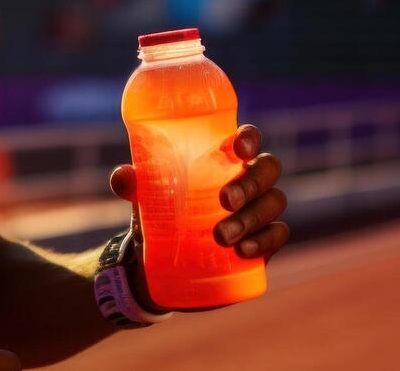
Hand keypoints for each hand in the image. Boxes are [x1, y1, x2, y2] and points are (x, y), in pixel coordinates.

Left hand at [110, 123, 289, 262]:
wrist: (162, 261)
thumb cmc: (160, 213)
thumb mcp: (145, 198)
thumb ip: (133, 184)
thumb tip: (121, 177)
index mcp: (223, 160)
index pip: (247, 140)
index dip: (249, 139)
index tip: (238, 149)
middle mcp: (248, 180)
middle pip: (268, 169)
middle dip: (250, 183)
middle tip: (224, 200)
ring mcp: (259, 210)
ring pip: (274, 203)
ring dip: (251, 218)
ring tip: (222, 236)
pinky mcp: (264, 241)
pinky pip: (277, 235)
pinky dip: (264, 241)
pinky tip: (245, 250)